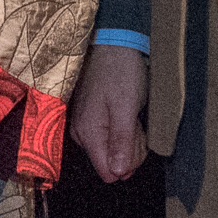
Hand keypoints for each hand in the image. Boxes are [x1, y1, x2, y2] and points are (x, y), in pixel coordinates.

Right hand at [69, 44, 149, 182]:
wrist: (112, 43)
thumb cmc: (120, 71)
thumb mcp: (125, 106)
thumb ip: (120, 141)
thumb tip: (117, 174)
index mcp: (88, 133)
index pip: (108, 172)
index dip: (128, 162)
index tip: (136, 139)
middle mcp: (81, 133)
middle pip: (112, 162)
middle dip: (131, 148)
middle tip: (135, 121)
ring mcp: (84, 126)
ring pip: (113, 150)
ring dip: (129, 137)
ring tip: (131, 113)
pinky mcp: (90, 118)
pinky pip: (109, 136)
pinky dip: (123, 128)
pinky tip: (126, 111)